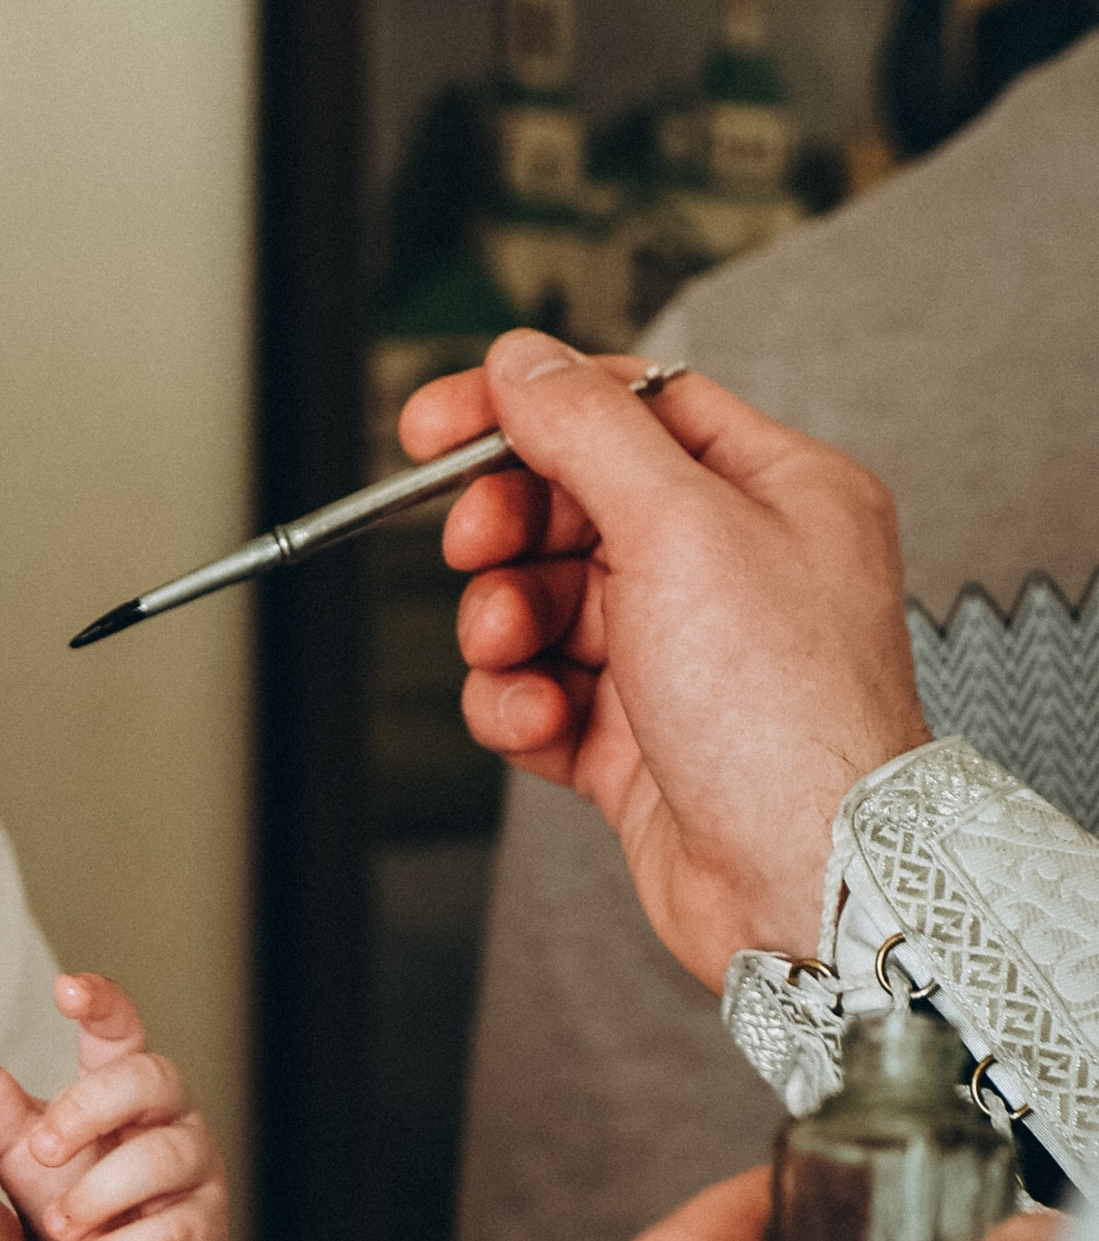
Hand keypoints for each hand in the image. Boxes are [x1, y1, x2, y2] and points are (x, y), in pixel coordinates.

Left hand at [0, 975, 227, 1240]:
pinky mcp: (206, 1228)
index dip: (101, 1003)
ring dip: (101, 1193)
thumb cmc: (60, 1196)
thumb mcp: (18, 1147)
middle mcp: (170, 1116)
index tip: (64, 988)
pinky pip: (177, 1231)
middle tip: (41, 1151)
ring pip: (164, 1158)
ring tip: (56, 1224)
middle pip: (151, 1078)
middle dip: (90, 1110)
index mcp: (124, 1084)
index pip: (122, 1028)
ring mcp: (196, 1170)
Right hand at [399, 330, 931, 982]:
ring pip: (543, 603)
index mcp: (774, 490)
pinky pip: (541, 691)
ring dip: (503, 625)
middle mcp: (732, 566)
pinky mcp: (638, 737)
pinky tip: (534, 720)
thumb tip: (525, 362)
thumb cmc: (788, 717)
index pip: (631, 407)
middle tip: (473, 546)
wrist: (803, 879)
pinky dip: (517, 704)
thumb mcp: (679, 529)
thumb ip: (589, 430)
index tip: (438, 424)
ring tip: (509, 652)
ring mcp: (682, 655)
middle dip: (506, 530)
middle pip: (572, 504)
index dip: (528, 406)